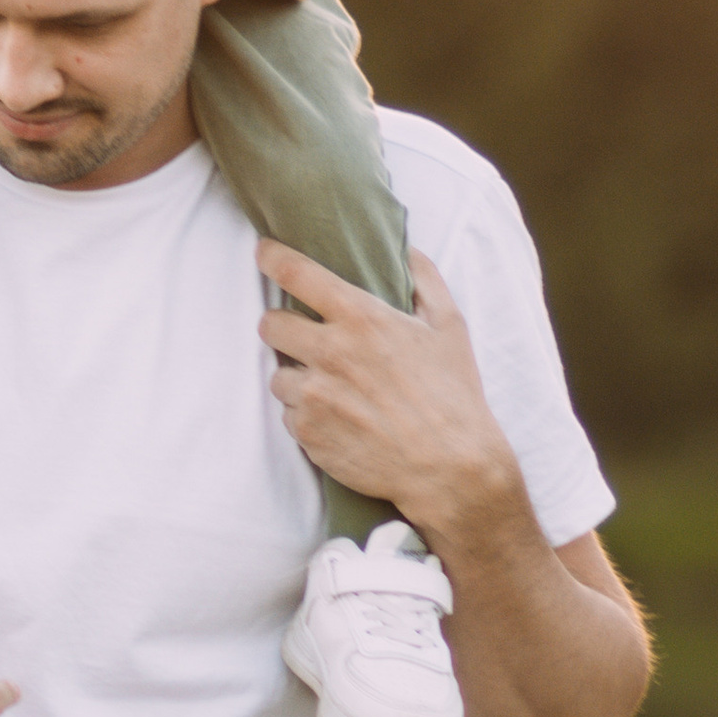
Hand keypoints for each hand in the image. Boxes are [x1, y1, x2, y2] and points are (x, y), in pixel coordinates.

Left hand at [255, 244, 520, 550]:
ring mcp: (314, 396)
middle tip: (301, 335)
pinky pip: (288, 415)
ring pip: (277, 375)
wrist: (451, 468)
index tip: (264, 253)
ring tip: (333, 390)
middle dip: (281, 326)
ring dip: (297, 378)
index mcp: (360, 318)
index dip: (272, 257)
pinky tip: (339, 420)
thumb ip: (425, 279)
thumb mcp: (450, 327)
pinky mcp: (307, 433)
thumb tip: (405, 248)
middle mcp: (329, 353)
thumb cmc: (454, 395)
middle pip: (270, 324)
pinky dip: (306, 415)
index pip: (295, 273)